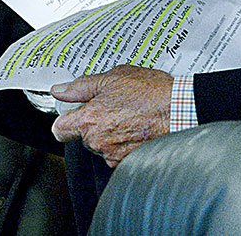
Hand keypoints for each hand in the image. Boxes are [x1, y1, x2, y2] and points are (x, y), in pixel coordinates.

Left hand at [49, 65, 172, 167]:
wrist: (181, 110)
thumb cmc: (151, 93)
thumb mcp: (112, 78)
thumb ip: (81, 86)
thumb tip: (61, 90)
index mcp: (89, 121)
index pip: (60, 129)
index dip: (65, 119)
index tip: (73, 112)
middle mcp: (99, 142)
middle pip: (83, 137)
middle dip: (93, 123)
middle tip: (111, 106)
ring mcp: (115, 155)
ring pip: (102, 145)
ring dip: (110, 134)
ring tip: (129, 115)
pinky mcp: (130, 162)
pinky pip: (118, 153)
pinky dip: (125, 143)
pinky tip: (137, 127)